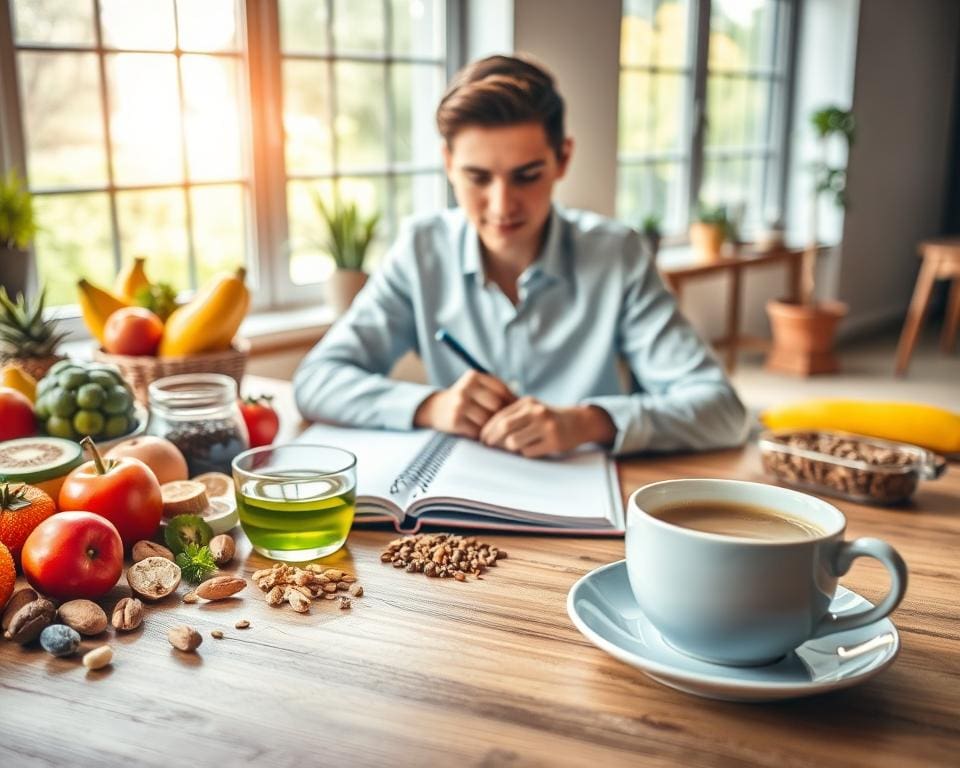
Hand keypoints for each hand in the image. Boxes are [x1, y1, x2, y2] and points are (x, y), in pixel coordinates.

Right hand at [414, 370, 514, 438]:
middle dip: (502, 416)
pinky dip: (481, 435)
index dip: (512, 403)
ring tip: (493, 430)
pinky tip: (482, 435)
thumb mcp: (478, 388)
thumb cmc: (466, 400)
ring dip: (492, 428)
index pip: (502, 390)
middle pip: (496, 406)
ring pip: (488, 420)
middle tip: (506, 424)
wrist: (435, 409)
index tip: (517, 413)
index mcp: (474, 376)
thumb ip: (498, 392)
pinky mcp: (454, 420)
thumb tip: (524, 404)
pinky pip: (477, 431)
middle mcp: (465, 388)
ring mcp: (459, 404)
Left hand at [479, 398, 616, 457]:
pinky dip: (526, 453)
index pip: (500, 416)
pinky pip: (528, 452)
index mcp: (528, 402)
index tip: (482, 438)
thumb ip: (512, 416)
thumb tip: (485, 433)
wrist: (578, 422)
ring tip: (514, 447)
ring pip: (514, 442)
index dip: (488, 429)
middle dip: (492, 439)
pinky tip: (532, 448)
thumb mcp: (531, 409)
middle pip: (504, 427)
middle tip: (488, 446)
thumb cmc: (547, 418)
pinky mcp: (554, 441)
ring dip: (510, 448)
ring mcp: (547, 427)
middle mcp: (537, 412)